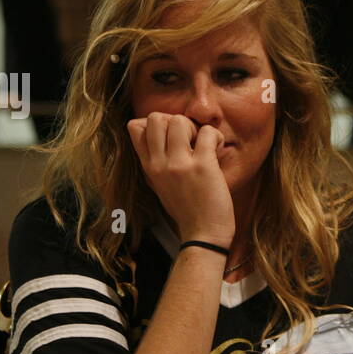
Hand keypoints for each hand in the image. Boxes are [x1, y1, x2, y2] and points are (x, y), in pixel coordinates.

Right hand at [126, 112, 234, 244]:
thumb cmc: (187, 210)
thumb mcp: (160, 185)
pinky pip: (207, 132)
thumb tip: (161, 133)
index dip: (156, 124)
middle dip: (175, 121)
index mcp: (149, 167)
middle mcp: (160, 164)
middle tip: (189, 141)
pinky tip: (217, 149)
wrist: (203, 235)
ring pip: (179, 120)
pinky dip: (215, 136)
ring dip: (195, 127)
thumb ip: (156, 162)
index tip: (172, 138)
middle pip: (155, 117)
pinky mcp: (202, 167)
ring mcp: (180, 165)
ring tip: (203, 145)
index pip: (135, 127)